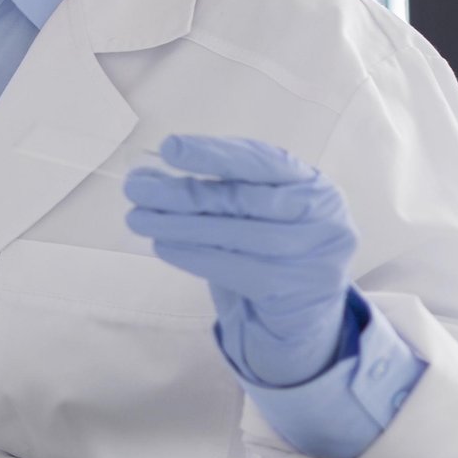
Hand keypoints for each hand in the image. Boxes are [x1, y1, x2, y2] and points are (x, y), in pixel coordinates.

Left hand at [123, 134, 361, 387]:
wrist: (302, 310)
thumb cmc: (268, 248)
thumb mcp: (253, 211)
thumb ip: (211, 188)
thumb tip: (144, 174)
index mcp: (311, 183)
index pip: (261, 160)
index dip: (214, 153)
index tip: (168, 147)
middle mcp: (322, 213)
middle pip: (243, 198)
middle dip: (182, 191)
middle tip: (134, 187)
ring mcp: (315, 253)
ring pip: (236, 233)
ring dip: (178, 225)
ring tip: (137, 218)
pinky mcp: (297, 289)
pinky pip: (236, 268)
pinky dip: (193, 256)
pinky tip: (162, 246)